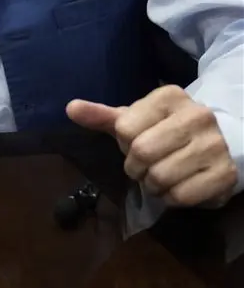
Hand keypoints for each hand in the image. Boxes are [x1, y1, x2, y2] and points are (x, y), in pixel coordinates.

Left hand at [67, 85, 237, 206]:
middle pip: (141, 152)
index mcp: (170, 97)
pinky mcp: (225, 174)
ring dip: (152, 184)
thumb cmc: (166, 130)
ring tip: (161, 175)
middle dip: (135, 166)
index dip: (124, 142)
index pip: (124, 128)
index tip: (136, 141)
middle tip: (144, 165)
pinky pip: (181, 196)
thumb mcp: (135, 119)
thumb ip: (102, 116)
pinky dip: (171, 198)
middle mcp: (197, 116)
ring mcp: (215, 145)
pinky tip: (177, 186)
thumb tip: (70, 108)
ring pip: (160, 176)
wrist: (219, 143)